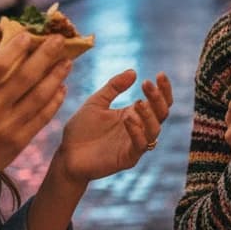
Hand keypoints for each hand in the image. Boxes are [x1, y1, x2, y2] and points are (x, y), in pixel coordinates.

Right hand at [0, 33, 71, 187]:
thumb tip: (4, 49)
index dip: (14, 49)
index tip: (29, 35)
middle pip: (24, 78)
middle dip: (45, 56)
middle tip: (59, 40)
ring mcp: (7, 126)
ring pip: (39, 96)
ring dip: (56, 76)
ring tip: (67, 62)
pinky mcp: (20, 140)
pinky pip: (43, 116)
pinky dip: (55, 101)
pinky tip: (62, 88)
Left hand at [54, 70, 172, 183]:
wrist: (66, 155)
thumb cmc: (81, 130)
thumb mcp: (96, 102)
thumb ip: (114, 87)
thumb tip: (133, 71)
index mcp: (134, 114)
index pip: (157, 102)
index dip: (163, 89)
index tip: (159, 74)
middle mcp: (139, 129)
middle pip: (161, 114)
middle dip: (158, 98)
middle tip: (148, 84)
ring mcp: (135, 144)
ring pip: (155, 130)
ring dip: (149, 115)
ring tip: (138, 102)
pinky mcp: (128, 158)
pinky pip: (140, 145)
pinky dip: (137, 132)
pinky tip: (128, 119)